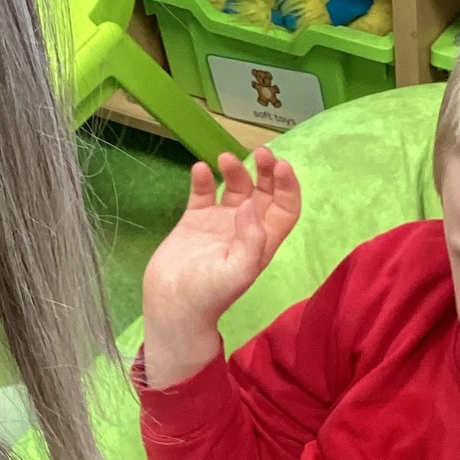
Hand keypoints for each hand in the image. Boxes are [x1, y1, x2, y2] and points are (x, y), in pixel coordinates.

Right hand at [141, 149, 301, 389]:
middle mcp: (245, 229)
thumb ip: (250, 240)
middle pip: (264, 192)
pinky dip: (203, 178)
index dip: (288, 186)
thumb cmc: (208, 295)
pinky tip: (199, 169)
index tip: (281, 166)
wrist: (171, 307)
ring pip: (235, 187)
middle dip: (266, 171)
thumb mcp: (237, 273)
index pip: (285, 208)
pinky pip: (203, 193)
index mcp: (262, 242)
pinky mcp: (194, 220)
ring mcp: (219, 223)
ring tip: (224, 159)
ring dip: (235, 170)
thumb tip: (249, 205)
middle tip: (260, 153)